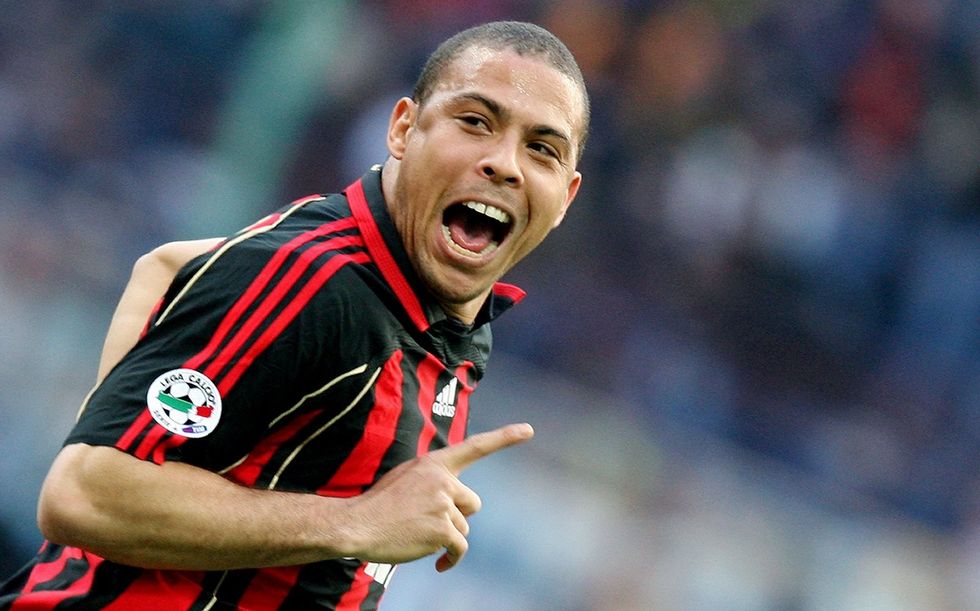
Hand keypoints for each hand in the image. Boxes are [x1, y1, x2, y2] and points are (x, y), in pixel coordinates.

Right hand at [341, 423, 533, 570]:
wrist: (357, 524)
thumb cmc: (379, 505)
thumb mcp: (406, 478)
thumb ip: (433, 481)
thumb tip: (461, 503)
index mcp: (433, 463)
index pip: (475, 447)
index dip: (505, 437)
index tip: (529, 429)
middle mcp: (442, 479)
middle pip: (472, 503)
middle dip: (457, 516)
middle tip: (428, 522)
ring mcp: (443, 504)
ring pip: (463, 527)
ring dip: (446, 537)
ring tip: (418, 536)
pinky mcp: (442, 529)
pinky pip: (460, 547)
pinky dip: (452, 559)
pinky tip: (440, 565)